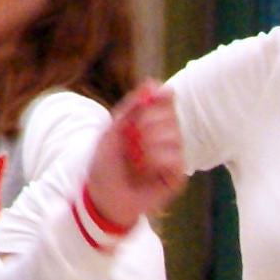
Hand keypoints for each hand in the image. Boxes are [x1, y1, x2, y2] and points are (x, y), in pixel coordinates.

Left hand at [88, 84, 187, 224]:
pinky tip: (145, 170)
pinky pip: (175, 159)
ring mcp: (172, 156)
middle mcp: (165, 136)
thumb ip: (131, 107)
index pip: (166, 99)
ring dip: (150, 145)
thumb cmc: (105, 164)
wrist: (103, 196)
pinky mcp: (176, 175)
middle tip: (133, 138)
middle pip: (170, 116)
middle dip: (148, 124)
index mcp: (150, 122)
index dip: (160, 98)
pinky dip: (156, 162)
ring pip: (174, 137)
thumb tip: (151, 83)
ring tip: (136, 159)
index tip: (150, 100)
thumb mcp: (112, 130)